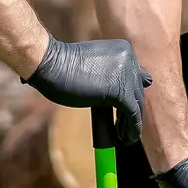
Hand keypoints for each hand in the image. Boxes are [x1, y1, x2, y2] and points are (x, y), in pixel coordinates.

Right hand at [24, 36, 151, 145]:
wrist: (50, 63)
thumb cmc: (61, 64)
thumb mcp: (92, 62)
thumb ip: (107, 71)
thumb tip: (114, 92)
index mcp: (123, 49)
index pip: (136, 74)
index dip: (132, 92)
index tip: (126, 107)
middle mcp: (129, 59)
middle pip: (137, 89)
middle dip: (132, 108)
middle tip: (125, 125)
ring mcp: (126, 74)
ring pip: (137, 103)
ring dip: (132, 122)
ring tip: (125, 135)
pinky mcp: (120, 91)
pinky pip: (132, 114)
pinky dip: (132, 128)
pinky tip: (127, 138)